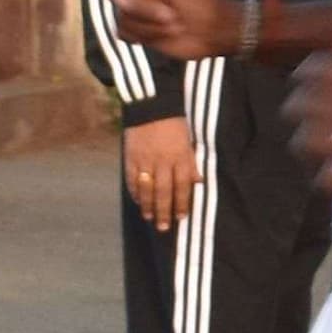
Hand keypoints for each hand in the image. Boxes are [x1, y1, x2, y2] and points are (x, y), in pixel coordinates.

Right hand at [108, 0, 235, 61]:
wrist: (215, 31)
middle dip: (146, 9)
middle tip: (174, 14)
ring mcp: (134, 3)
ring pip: (121, 16)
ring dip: (151, 26)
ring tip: (175, 23)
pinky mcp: (135, 24)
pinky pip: (122, 32)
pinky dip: (145, 35)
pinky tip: (165, 33)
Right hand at [122, 114, 198, 230]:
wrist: (152, 105)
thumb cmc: (175, 124)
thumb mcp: (188, 141)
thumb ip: (191, 162)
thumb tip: (199, 181)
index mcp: (180, 156)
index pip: (182, 186)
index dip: (182, 203)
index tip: (181, 217)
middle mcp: (163, 160)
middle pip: (164, 192)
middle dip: (164, 211)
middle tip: (163, 227)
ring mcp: (145, 159)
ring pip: (147, 189)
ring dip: (148, 206)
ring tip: (149, 218)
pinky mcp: (132, 157)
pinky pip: (132, 179)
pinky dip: (135, 192)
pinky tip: (138, 201)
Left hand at [287, 44, 331, 203]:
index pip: (329, 74)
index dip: (308, 73)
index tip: (299, 74)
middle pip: (316, 107)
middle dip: (297, 106)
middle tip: (290, 107)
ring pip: (318, 142)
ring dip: (304, 139)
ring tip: (299, 139)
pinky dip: (325, 175)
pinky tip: (321, 172)